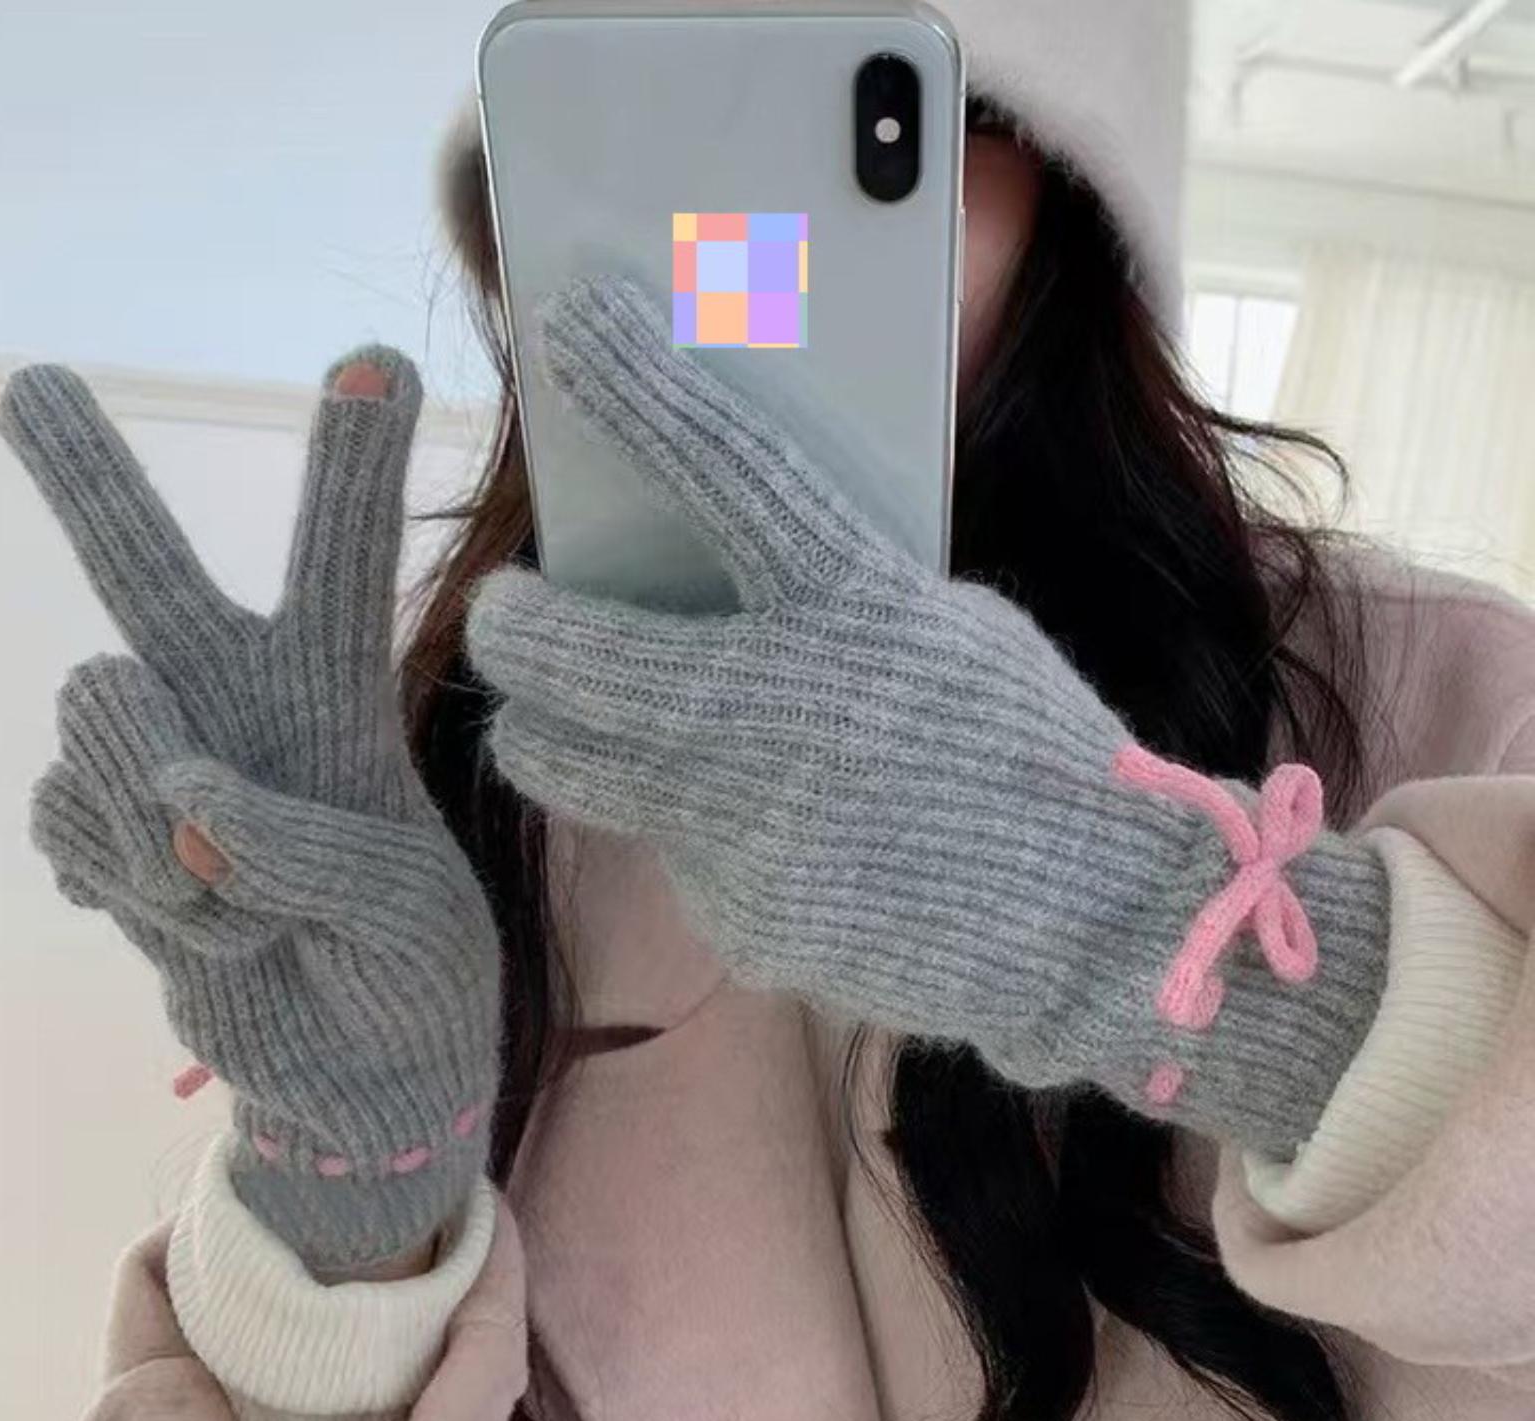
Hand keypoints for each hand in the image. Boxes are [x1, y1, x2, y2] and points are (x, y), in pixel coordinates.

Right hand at [0, 348, 501, 1270]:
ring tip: (252, 910)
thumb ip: (302, 849)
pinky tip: (194, 919)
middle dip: (95, 488)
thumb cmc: (413, 976)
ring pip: (98, 724)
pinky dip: (127, 889)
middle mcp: (238, 708)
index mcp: (339, 702)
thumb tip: (182, 797)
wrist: (351, 1077)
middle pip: (152, 577)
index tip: (374, 364)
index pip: (341, 571)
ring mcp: (159, 770)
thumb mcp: (402, 919)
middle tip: (34, 382)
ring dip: (165, 838)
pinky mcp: (103, 839)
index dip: (349, 471)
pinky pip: (64, 819)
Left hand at [465, 275, 1388, 1156]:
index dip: (639, 383)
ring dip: (547, 728)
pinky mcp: (731, 910)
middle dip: (512, 623)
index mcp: (850, 604)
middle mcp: (769, 707)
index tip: (568, 321)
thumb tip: (725, 568)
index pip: (722, 467)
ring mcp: (737, 821)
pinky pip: (665, 850)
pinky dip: (683, 827)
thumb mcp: (943, 628)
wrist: (1086, 922)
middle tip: (514, 613)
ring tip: (571, 718)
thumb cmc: (1029, 750)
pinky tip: (755, 834)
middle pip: (558, 649)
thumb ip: (837, 593)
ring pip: (560, 764)